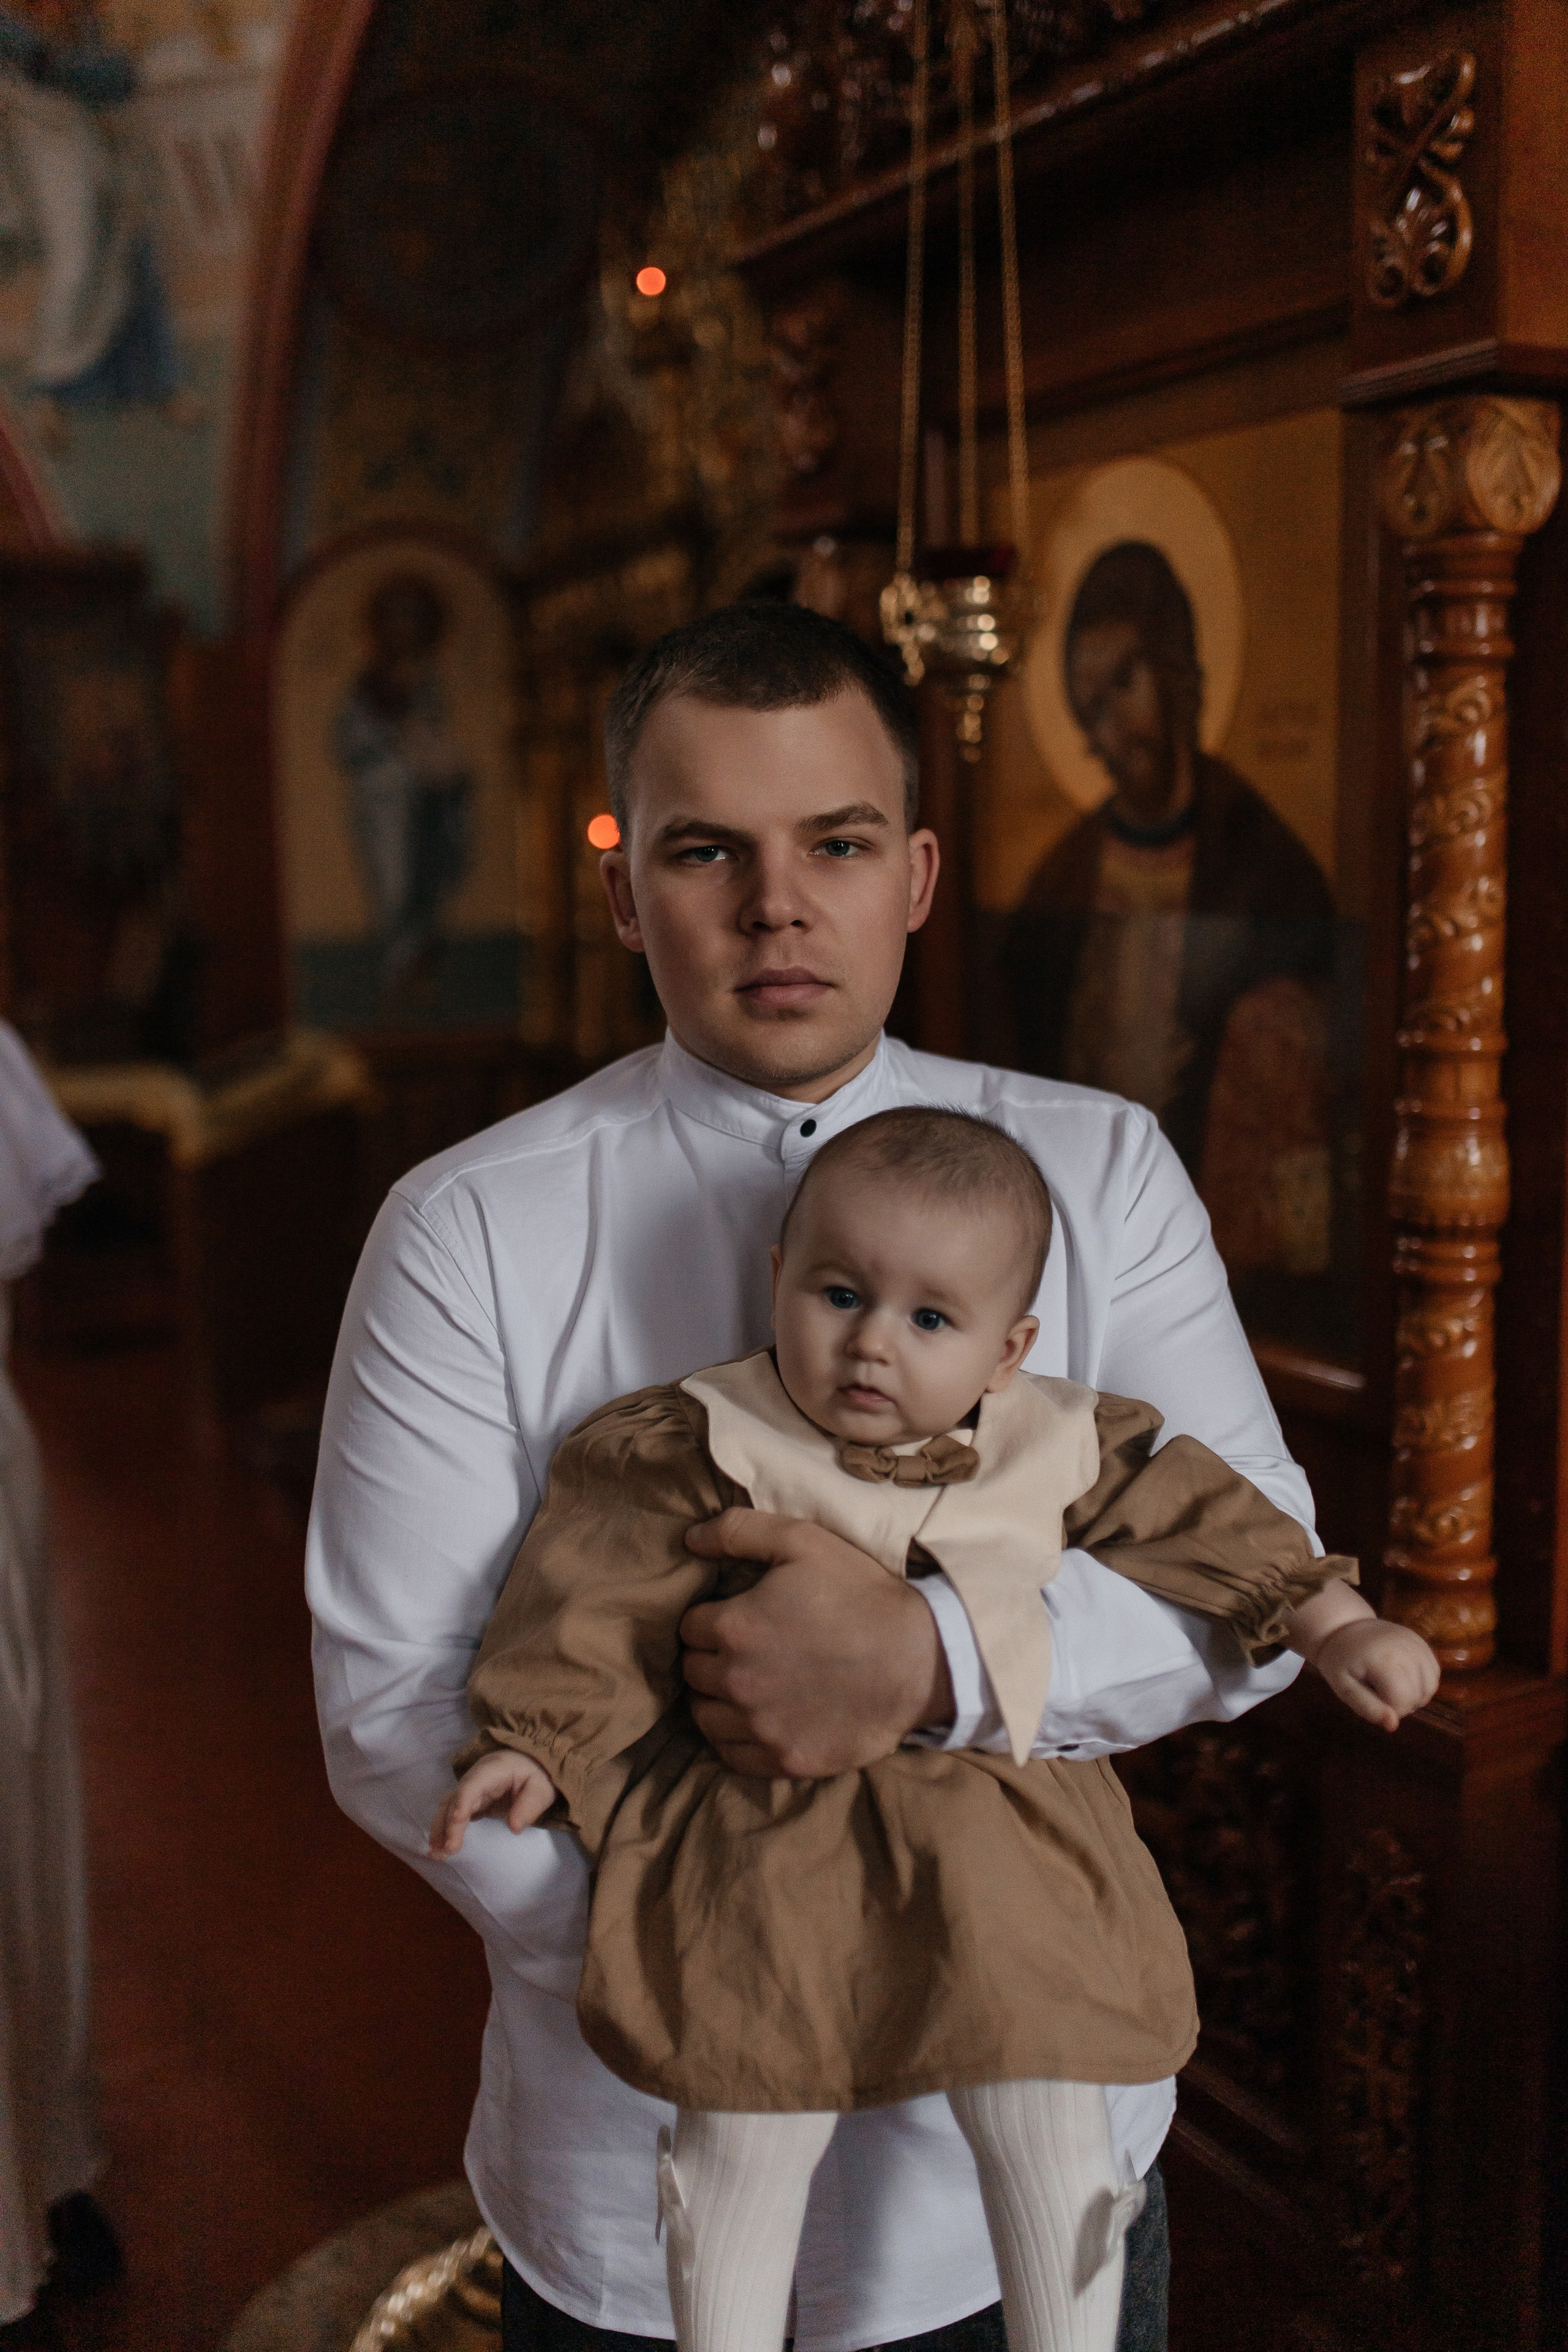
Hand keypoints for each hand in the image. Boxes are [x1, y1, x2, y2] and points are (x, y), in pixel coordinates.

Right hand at [429, 1749, 556, 1856]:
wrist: (532, 1763)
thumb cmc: (536, 1775)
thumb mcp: (541, 1789)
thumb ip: (530, 1806)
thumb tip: (514, 1827)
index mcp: (493, 1770)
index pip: (472, 1785)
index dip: (463, 1801)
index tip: (457, 1821)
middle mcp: (475, 1777)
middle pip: (456, 1798)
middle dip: (449, 1824)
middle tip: (447, 1849)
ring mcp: (471, 1788)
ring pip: (449, 1806)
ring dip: (441, 1829)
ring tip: (436, 1853)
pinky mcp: (471, 1800)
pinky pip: (453, 1813)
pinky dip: (445, 1829)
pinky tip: (439, 1847)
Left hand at [680, 1509, 953, 1777]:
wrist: (920, 1659)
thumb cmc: (862, 1594)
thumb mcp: (804, 1541)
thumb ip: (739, 1531)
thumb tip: (689, 1539)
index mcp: (734, 1627)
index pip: (689, 1627)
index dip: (713, 1618)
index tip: (740, 1617)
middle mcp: (737, 1680)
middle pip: (693, 1671)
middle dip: (712, 1657)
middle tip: (747, 1649)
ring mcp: (760, 1725)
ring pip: (705, 1715)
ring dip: (717, 1699)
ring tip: (749, 1684)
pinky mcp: (783, 1759)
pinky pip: (732, 1755)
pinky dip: (737, 1739)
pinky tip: (760, 1719)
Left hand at [1312, 1618, 1439, 1731]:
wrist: (1345, 1628)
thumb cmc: (1341, 1662)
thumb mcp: (1344, 1687)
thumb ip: (1368, 1708)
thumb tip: (1393, 1726)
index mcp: (1383, 1659)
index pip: (1402, 1702)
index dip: (1388, 1710)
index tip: (1371, 1699)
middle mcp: (1406, 1649)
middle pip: (1417, 1696)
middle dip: (1399, 1704)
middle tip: (1377, 1692)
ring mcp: (1417, 1644)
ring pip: (1430, 1688)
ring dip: (1413, 1696)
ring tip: (1390, 1687)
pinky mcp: (1423, 1643)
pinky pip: (1433, 1675)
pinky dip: (1421, 1684)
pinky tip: (1402, 1679)